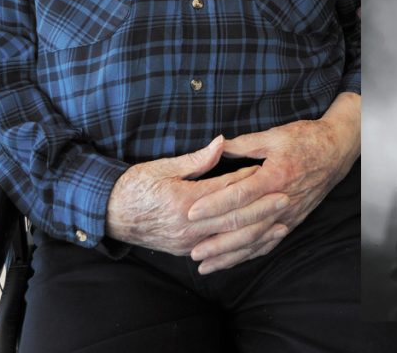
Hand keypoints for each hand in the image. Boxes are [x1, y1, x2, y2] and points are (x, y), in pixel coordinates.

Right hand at [105, 135, 287, 256]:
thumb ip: (196, 159)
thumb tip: (221, 143)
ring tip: (281, 223)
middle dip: (262, 209)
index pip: (224, 191)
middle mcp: (188, 227)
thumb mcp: (163, 166)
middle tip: (286, 198)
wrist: (111, 213)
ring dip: (258, 233)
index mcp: (183, 201)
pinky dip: (241, 250)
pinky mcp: (186, 252)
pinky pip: (220, 253)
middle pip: (233, 219)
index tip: (267, 170)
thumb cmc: (136, 185)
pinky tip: (258, 244)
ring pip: (230, 240)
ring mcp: (188, 244)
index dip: (247, 180)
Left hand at [187, 93, 359, 273]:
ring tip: (205, 264)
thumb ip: (245, 143)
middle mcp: (282, 199)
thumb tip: (217, 145)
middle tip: (192, 249)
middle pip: (245, 224)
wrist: (336, 151)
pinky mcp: (293, 222)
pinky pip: (269, 243)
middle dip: (217, 238)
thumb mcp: (275, 135)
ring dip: (230, 254)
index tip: (191, 212)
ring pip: (256, 240)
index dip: (214, 204)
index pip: (239, 194)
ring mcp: (289, 214)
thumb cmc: (305, 139)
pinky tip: (233, 262)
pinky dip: (250, 254)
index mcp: (275, 175)